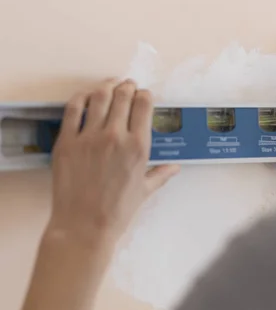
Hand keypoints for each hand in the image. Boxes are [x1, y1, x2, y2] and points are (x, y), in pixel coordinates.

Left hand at [47, 79, 179, 247]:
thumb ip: (161, 174)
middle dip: (127, 86)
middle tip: (127, 85)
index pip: (144, 105)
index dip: (145, 95)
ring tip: (109, 84)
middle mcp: (116, 136)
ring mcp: (89, 137)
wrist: (84, 226)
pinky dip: (80, 97)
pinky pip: (73, 110)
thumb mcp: (145, 191)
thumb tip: (175, 167)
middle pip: (123, 95)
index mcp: (138, 146)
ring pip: (99, 97)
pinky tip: (86, 96)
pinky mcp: (67, 142)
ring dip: (106, 85)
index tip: (144, 95)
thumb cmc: (117, 211)